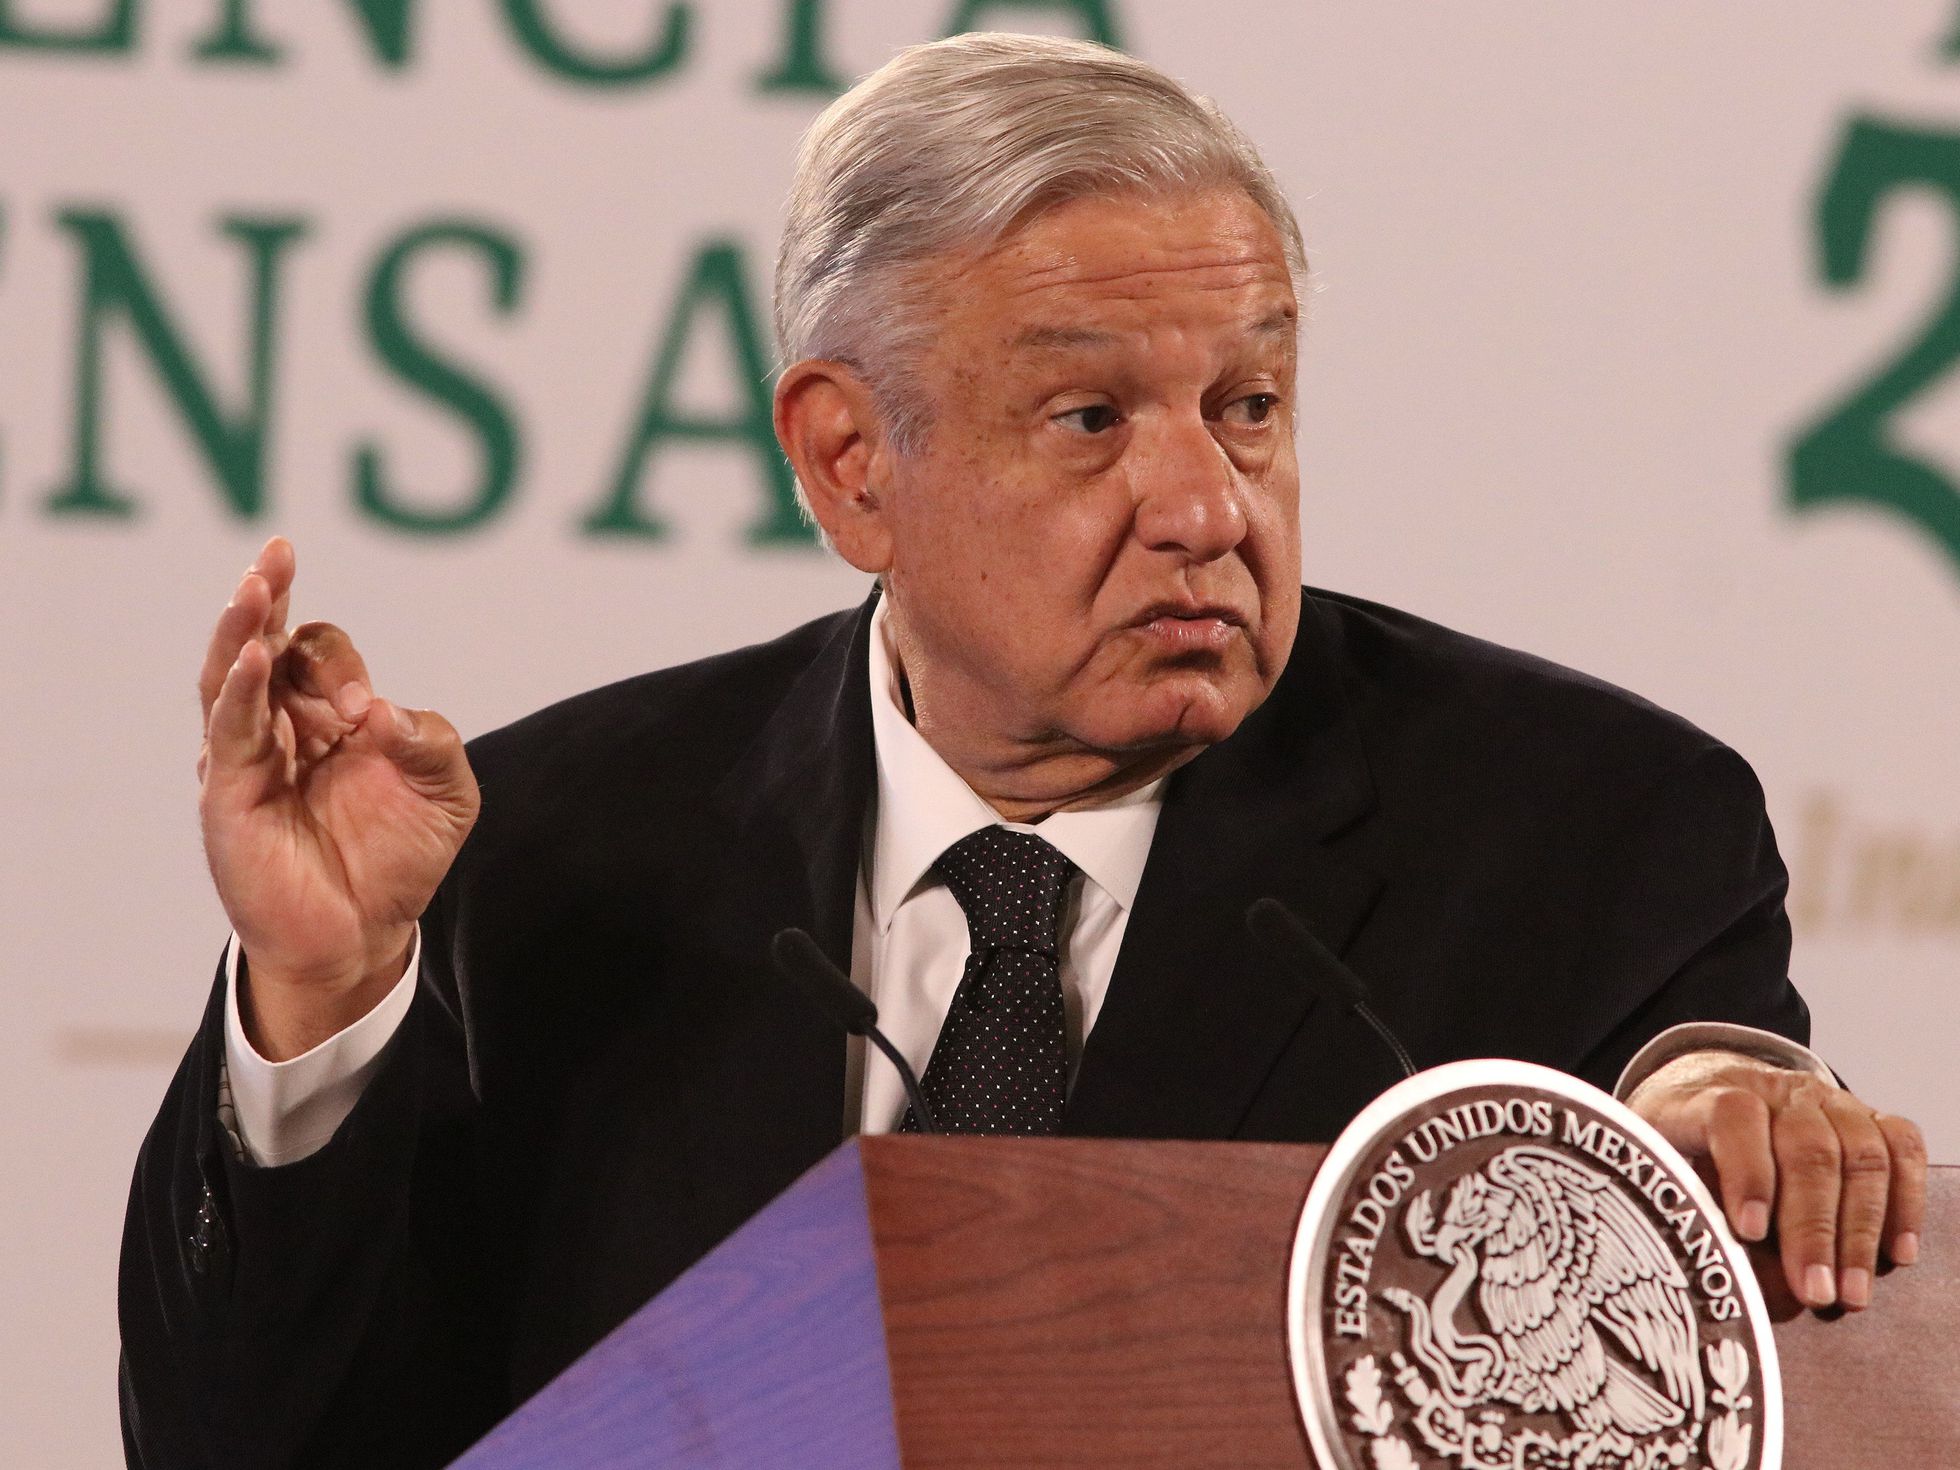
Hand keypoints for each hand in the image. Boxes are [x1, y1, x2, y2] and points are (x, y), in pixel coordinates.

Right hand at [198, 536, 478, 1059]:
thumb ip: (433, 744)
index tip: (370, 709)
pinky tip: (252, 658)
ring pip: (231, 675)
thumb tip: (382, 714)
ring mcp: (248, 756)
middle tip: (277, 549)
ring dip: (241, 628)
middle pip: (264, 643)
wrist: (364, 936)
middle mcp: (282, 725)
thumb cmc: (399, 858)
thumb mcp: (447, 795)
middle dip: (268, 594)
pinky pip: (229, 732)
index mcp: (330, 714)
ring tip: (255, 583)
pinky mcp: (229, 794)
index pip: (317, 652)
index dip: (340, 663)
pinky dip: (240, 691)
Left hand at [1629, 1052, 1925, 1311]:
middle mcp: (1771, 1090)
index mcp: (1703, 1096)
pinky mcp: (1864, 1114)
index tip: (1748, 1231)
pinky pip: (1900, 1147)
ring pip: (1859, 1152)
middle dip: (1813, 1228)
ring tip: (1852, 1293)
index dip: (1746, 1172)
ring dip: (1860, 1231)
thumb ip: (1675, 1200)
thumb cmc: (1672, 1146)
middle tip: (1814, 1292)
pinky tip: (1897, 1253)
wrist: (1701, 1089)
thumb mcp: (1648, 1163)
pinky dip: (1905, 1201)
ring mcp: (1822, 1099)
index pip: (1733, 1115)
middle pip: (1807, 1146)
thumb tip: (1719, 1271)